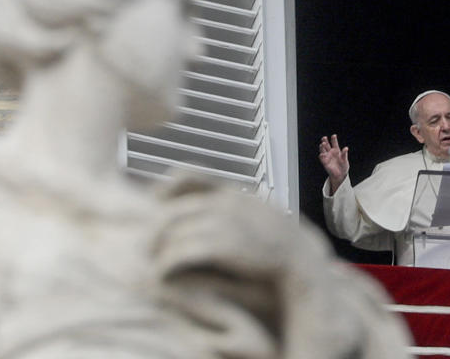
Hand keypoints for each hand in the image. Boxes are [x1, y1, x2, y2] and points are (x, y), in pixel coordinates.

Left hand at [151, 189, 319, 280]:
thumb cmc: (280, 245)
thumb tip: (219, 203)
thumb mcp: (262, 215)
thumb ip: (239, 208)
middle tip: (146, 248)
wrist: (303, 263)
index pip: (191, 175)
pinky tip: (163, 276)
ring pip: (173, 232)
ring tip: (153, 265)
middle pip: (172, 209)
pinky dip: (166, 265)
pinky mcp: (223, 247)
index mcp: (235, 193)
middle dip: (155, 230)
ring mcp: (225, 223)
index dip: (168, 187)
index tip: (156, 200)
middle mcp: (227, 202)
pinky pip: (181, 253)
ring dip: (158, 251)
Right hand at [318, 134, 348, 192]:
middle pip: (327, 145)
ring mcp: (327, 157)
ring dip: (322, 147)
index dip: (334, 139)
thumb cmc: (343, 166)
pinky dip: (321, 156)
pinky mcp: (325, 163)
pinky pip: (322, 159)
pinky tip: (322, 154)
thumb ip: (344, 154)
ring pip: (323, 150)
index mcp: (336, 150)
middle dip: (325, 141)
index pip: (334, 143)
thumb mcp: (345, 160)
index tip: (334, 135)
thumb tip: (346, 148)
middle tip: (324, 138)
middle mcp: (331, 152)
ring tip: (322, 144)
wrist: (340, 175)